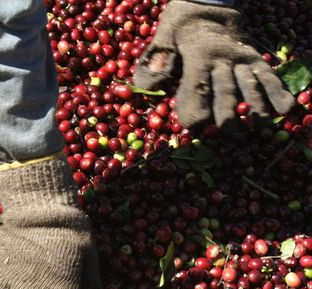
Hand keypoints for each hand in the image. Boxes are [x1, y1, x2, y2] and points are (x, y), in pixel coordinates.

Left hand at [134, 0, 293, 130]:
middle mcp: (223, 58)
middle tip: (231, 135)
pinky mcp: (256, 58)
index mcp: (197, 55)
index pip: (196, 86)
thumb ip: (156, 62)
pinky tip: (283, 109)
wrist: (208, 5)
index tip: (194, 125)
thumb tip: (146, 86)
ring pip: (250, 85)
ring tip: (258, 128)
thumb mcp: (162, 38)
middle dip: (228, 114)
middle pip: (226, 90)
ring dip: (256, 107)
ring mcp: (242, 58)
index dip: (194, 107)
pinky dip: (277, 91)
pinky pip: (268, 75)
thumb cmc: (180, 28)